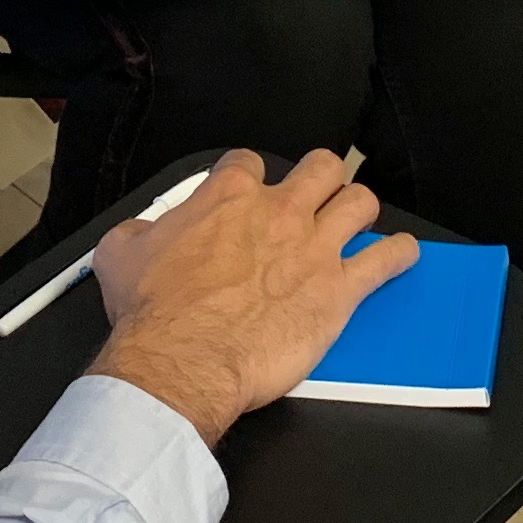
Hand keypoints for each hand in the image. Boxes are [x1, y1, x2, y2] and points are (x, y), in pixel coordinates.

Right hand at [90, 150, 414, 440]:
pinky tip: (402, 254)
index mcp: (226, 198)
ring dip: (359, 208)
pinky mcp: (339, 290)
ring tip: (357, 219)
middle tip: (315, 195)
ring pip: (359, 202)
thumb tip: (142, 232)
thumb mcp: (121, 255)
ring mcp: (314, 248)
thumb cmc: (154, 314)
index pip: (248, 162)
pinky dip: (399, 254)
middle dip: (320, 177)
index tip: (250, 190)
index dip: (250, 175)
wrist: (183, 360)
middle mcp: (277, 213)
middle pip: (320, 168)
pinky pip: (386, 260)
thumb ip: (139, 232)